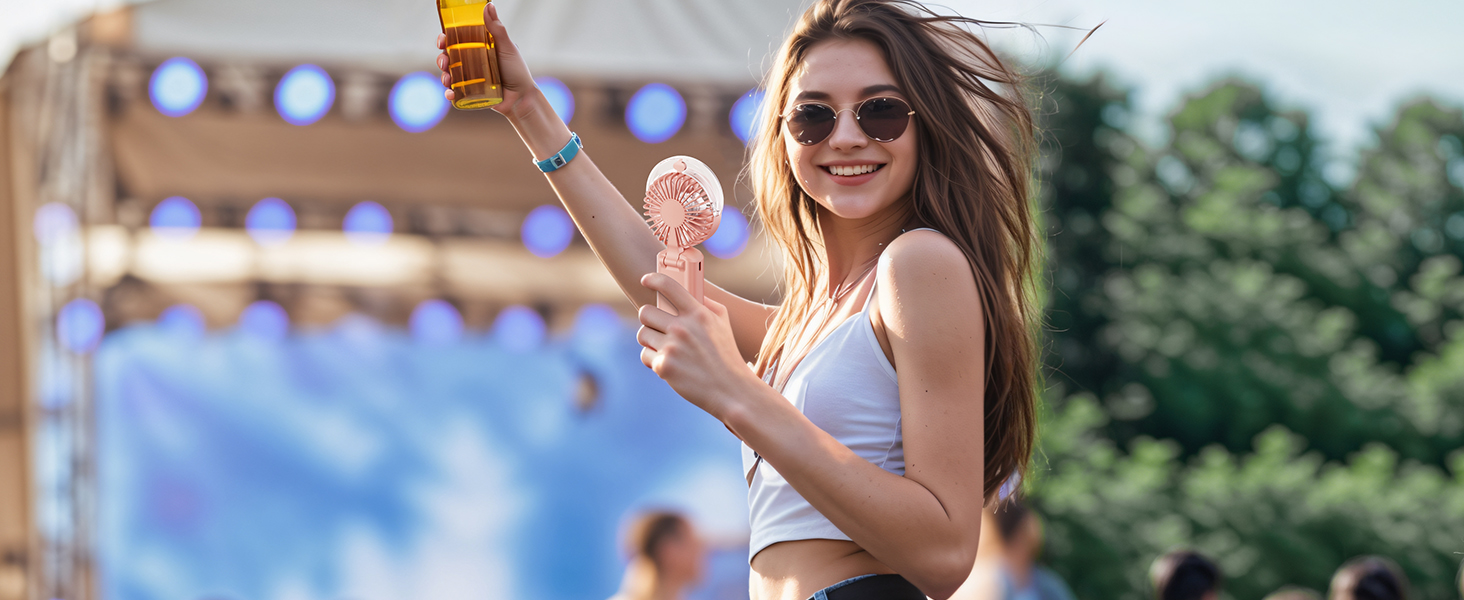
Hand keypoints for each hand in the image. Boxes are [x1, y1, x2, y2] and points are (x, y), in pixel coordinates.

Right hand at [435, 2, 538, 118]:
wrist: (522, 97)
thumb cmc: (517, 70)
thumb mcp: (506, 47)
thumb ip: (497, 29)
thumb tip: (488, 5)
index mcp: (477, 48)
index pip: (456, 40)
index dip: (445, 39)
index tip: (442, 41)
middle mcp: (471, 62)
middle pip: (448, 57)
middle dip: (442, 59)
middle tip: (444, 62)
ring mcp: (470, 78)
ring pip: (449, 74)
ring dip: (443, 76)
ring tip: (448, 80)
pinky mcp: (470, 93)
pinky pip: (455, 93)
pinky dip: (450, 93)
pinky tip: (451, 94)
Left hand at [637, 273, 755, 419]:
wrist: (730, 389)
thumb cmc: (726, 355)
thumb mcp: (723, 323)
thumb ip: (706, 304)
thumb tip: (690, 290)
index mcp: (698, 314)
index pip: (668, 286)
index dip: (653, 280)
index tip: (645, 280)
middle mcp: (683, 328)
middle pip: (645, 312)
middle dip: (650, 320)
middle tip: (659, 328)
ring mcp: (671, 347)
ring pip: (642, 334)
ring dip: (650, 340)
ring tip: (666, 348)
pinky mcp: (663, 366)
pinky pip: (645, 354)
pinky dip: (654, 360)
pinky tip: (669, 364)